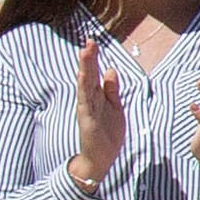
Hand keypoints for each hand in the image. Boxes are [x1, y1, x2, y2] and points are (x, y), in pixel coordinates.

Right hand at [68, 36, 128, 186]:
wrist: (100, 158)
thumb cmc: (107, 133)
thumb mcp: (115, 107)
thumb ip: (112, 90)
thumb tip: (110, 70)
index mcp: (98, 96)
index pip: (95, 74)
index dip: (94, 58)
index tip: (93, 42)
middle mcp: (90, 100)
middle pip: (89, 75)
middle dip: (89, 58)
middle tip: (89, 41)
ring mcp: (87, 109)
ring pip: (85, 84)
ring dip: (85, 68)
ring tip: (85, 52)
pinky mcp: (88, 119)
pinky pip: (86, 101)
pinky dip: (84, 88)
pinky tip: (84, 76)